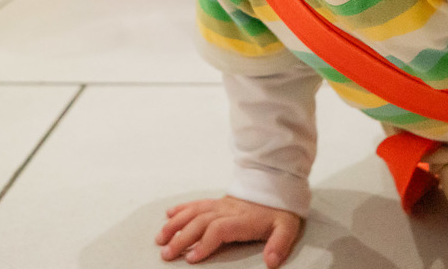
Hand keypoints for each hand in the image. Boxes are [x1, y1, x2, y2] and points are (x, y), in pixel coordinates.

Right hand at [156, 196, 302, 267]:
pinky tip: (168, 215)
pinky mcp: (217, 201)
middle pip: (200, 222)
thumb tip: (271, 262)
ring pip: (194, 211)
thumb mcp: (287, 228)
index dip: (204, 243)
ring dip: (176, 224)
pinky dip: (181, 208)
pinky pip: (197, 202)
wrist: (278, 186)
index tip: (192, 258)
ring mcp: (221, 204)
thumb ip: (279, 244)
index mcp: (243, 219)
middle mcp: (228, 210)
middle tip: (167, 254)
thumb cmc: (280, 212)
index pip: (219, 229)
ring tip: (160, 238)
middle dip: (181, 238)